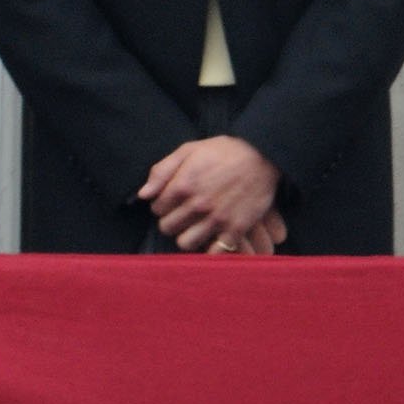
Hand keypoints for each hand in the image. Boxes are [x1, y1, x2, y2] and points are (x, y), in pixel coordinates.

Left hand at [138, 136, 282, 252]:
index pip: (156, 208)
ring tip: (194, 227)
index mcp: (182, 186)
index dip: (162, 205)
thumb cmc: (221, 151)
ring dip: (187, 236)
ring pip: (186, 243)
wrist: (261, 156)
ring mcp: (217, 219)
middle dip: (171, 221)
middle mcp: (197, 205)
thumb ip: (161, 171)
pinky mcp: (236, 229)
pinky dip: (210, 249)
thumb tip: (143, 194)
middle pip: (167, 227)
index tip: (171, 201)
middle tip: (182, 215)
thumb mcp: (187, 151)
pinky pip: (214, 252)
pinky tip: (212, 238)